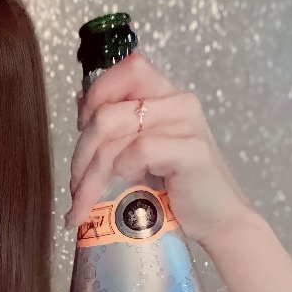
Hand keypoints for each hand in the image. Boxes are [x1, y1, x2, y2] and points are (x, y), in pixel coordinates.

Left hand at [65, 52, 251, 249]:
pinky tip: (121, 193)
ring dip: (91, 176)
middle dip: (80, 155)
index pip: (126, 71)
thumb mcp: (142, 153)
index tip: (82, 132)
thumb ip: (118, 126)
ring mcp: (186, 124)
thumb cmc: (177, 190)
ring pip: (114, 137)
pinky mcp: (191, 151)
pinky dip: (121, 172)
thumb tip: (81, 102)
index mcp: (165, 96)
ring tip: (84, 205)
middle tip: (76, 189)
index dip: (96, 97)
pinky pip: (140, 150)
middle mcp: (177, 103)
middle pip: (106, 113)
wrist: (216, 221)